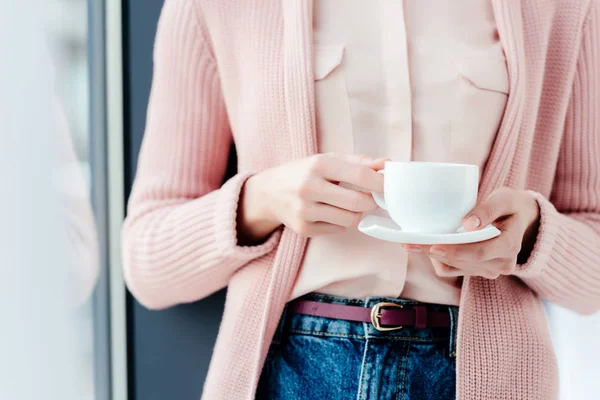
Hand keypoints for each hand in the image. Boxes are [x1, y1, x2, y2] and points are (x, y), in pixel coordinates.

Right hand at [238, 153, 387, 242]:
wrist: (268, 192)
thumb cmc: (303, 172)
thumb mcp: (327, 160)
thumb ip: (359, 162)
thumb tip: (388, 163)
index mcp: (318, 165)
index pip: (360, 176)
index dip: (381, 183)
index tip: (390, 186)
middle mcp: (309, 187)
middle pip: (358, 203)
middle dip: (372, 202)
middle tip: (373, 198)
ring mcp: (305, 211)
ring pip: (350, 220)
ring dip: (357, 213)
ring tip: (351, 204)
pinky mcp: (303, 229)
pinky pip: (337, 229)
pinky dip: (341, 222)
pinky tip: (332, 212)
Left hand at [402, 187, 540, 278]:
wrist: (518, 218)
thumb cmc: (510, 205)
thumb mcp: (504, 199)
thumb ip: (488, 209)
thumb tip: (470, 224)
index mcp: (509, 246)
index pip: (480, 252)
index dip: (455, 251)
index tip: (433, 246)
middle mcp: (501, 264)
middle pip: (462, 261)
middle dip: (435, 252)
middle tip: (409, 243)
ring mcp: (489, 270)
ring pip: (454, 267)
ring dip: (433, 256)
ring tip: (412, 243)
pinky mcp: (477, 271)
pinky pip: (451, 270)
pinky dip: (438, 259)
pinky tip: (427, 245)